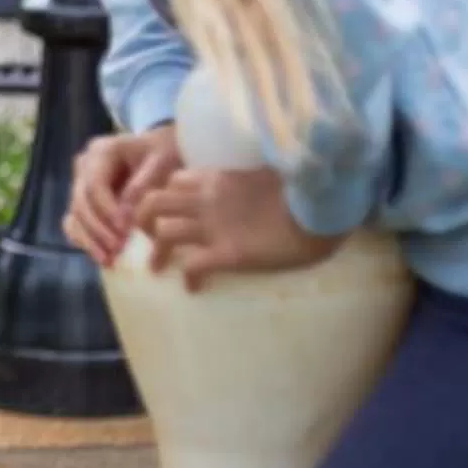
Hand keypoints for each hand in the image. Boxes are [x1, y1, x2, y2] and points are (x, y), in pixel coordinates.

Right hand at [65, 125, 181, 265]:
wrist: (165, 152)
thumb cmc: (166, 153)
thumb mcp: (162, 161)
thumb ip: (143, 185)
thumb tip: (125, 215)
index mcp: (101, 151)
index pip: (94, 185)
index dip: (106, 210)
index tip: (124, 231)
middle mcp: (84, 166)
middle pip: (81, 202)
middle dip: (98, 229)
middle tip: (118, 249)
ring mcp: (81, 185)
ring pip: (74, 216)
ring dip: (89, 240)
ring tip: (109, 260)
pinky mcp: (84, 202)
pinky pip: (75, 224)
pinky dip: (86, 242)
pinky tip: (103, 258)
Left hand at [137, 166, 342, 287]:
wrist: (325, 210)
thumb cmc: (303, 194)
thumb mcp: (266, 179)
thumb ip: (243, 184)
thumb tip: (242, 188)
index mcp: (217, 179)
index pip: (172, 180)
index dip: (161, 194)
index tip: (162, 212)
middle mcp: (208, 199)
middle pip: (153, 202)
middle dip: (142, 220)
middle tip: (147, 237)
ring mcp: (216, 226)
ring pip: (164, 232)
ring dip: (156, 252)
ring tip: (156, 269)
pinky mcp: (230, 252)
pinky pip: (193, 266)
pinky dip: (188, 278)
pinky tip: (193, 289)